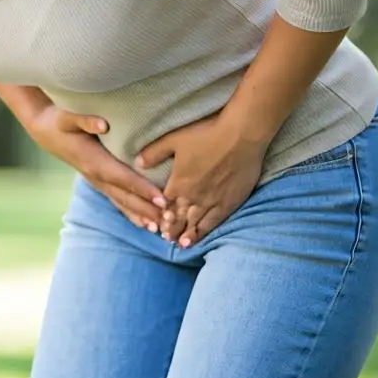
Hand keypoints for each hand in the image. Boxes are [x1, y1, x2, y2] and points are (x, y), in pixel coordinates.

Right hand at [28, 105, 168, 231]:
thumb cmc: (60, 122)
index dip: (142, 188)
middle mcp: (96, 176)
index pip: (122, 177)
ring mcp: (97, 182)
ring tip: (160, 230)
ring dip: (141, 216)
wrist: (47, 133)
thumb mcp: (68, 117)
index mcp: (93, 161)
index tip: (161, 198)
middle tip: (171, 219)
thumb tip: (103, 125)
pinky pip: (117, 202)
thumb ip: (85, 120)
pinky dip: (131, 214)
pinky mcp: (99, 183)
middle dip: (148, 209)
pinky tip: (145, 224)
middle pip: (125, 196)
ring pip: (122, 203)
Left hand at [136, 113, 268, 246]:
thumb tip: (137, 163)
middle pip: (180, 218)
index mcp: (178, 183)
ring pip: (196, 223)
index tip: (155, 225)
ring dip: (186, 234)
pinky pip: (215, 222)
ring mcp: (212, 201)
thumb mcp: (173, 139)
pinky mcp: (229, 202)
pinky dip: (206, 231)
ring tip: (180, 244)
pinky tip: (202, 237)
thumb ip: (154, 153)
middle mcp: (194, 197)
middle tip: (166, 239)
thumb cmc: (206, 134)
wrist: (241, 136)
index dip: (159, 216)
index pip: (164, 206)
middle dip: (171, 229)